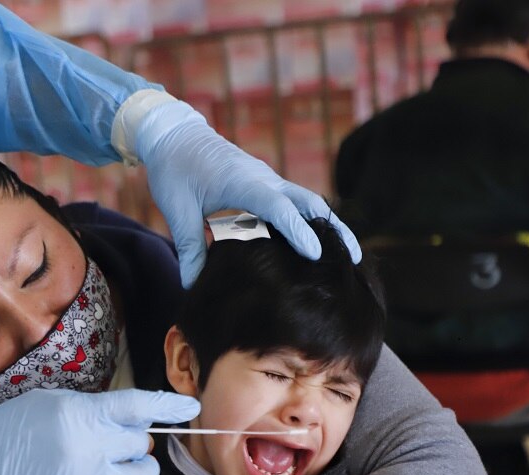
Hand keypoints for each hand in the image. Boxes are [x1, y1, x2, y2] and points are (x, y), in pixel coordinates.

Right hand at [0, 388, 198, 474]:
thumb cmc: (10, 430)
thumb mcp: (53, 403)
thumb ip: (93, 409)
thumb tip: (131, 419)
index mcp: (82, 412)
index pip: (138, 406)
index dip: (169, 407)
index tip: (189, 409)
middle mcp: (88, 445)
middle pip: (142, 444)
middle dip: (134, 444)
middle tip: (115, 447)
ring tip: (120, 473)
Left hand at [132, 99, 361, 285]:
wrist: (173, 135)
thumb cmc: (174, 169)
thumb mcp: (177, 210)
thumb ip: (189, 247)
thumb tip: (193, 286)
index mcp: (243, 182)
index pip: (279, 208)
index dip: (298, 231)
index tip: (316, 254)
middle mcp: (263, 179)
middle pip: (309, 203)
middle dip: (334, 229)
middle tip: (354, 258)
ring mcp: (266, 180)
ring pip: (306, 202)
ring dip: (327, 225)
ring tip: (346, 257)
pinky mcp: (263, 184)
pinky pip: (292, 203)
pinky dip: (308, 221)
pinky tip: (314, 244)